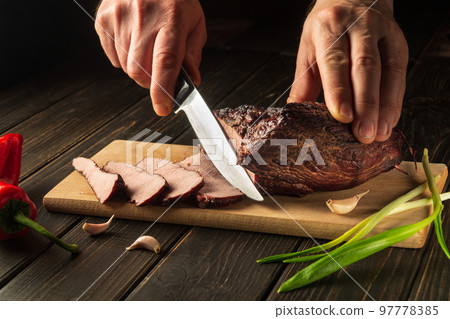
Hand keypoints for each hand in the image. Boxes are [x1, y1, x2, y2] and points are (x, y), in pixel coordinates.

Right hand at [95, 0, 206, 115]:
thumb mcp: (194, 22)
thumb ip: (192, 53)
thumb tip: (191, 80)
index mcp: (171, 18)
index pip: (165, 62)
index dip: (163, 89)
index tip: (163, 108)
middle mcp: (143, 17)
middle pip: (140, 70)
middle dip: (151, 82)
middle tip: (160, 75)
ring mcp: (119, 18)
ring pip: (126, 67)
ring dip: (138, 70)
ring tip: (147, 50)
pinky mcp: (103, 20)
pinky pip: (113, 57)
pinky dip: (124, 59)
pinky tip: (133, 43)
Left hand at [288, 0, 407, 142]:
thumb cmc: (327, 28)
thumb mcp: (308, 49)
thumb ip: (303, 82)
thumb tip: (295, 113)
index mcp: (329, 28)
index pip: (335, 61)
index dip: (340, 90)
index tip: (342, 117)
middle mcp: (358, 26)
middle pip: (365, 67)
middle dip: (366, 104)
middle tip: (363, 134)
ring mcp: (382, 32)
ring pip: (387, 70)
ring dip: (384, 106)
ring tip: (379, 133)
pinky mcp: (398, 41)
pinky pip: (400, 72)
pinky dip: (395, 99)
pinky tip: (390, 120)